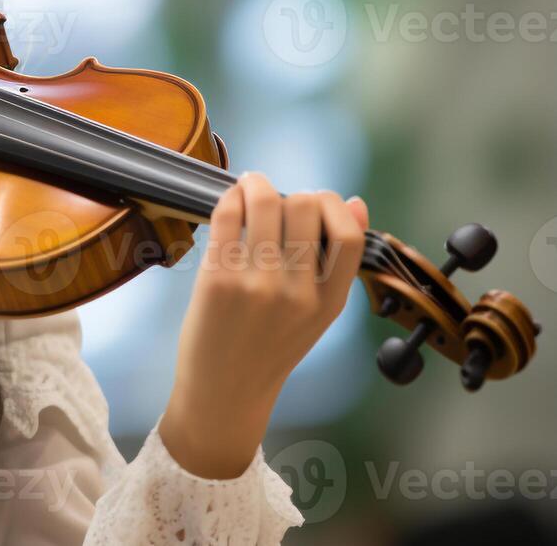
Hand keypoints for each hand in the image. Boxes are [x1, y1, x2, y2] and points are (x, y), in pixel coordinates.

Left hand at [158, 172, 368, 478]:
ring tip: (251, 185)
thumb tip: (357, 203)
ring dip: (256, 184)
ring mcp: (256, 285)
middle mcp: (297, 293)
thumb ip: (337, 261)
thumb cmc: (270, 345)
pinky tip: (231, 200)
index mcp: (330, 302)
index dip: (335, 205)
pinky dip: (230, 198)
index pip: (350, 234)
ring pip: (265, 203)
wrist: (225, 390)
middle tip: (276, 199)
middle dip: (292, 193)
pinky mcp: (217, 280)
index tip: (318, 201)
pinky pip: (227, 217)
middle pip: (306, 207)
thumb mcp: (318, 311)